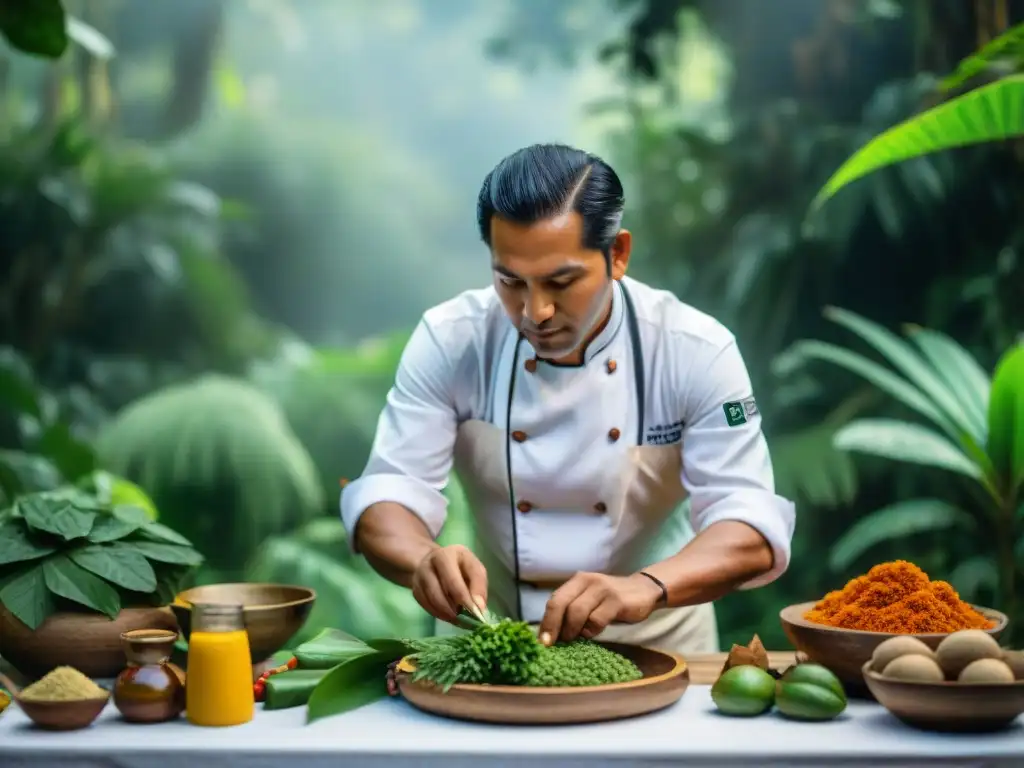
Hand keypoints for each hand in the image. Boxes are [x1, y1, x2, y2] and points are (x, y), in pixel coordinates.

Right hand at [411, 544, 487, 623]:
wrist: (437, 563)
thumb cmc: (461, 567)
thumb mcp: (474, 570)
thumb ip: (479, 586)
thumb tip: (479, 608)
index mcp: (448, 555)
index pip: (455, 578)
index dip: (466, 597)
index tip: (477, 612)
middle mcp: (431, 562)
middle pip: (442, 588)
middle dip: (457, 606)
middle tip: (467, 618)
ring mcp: (420, 575)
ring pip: (433, 599)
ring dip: (448, 612)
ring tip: (459, 618)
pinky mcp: (415, 589)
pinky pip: (426, 606)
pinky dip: (439, 614)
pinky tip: (449, 616)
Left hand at [538, 572, 662, 645]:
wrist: (644, 589)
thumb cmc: (610, 599)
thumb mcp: (589, 598)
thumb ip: (572, 608)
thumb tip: (551, 633)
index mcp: (577, 581)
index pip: (555, 600)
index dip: (546, 621)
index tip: (542, 641)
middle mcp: (587, 581)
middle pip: (561, 605)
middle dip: (554, 627)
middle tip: (552, 645)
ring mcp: (602, 589)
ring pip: (577, 613)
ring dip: (572, 630)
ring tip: (574, 639)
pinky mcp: (616, 601)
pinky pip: (596, 620)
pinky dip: (591, 631)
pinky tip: (593, 633)